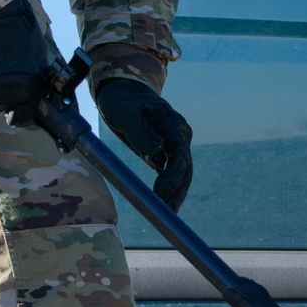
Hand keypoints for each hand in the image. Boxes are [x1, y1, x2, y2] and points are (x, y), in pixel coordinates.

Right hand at [0, 0, 50, 125]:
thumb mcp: (36, 53)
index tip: (24, 103)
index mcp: (21, 90)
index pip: (24, 114)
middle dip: (6, 95)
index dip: (25, 107)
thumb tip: (37, 87)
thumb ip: (34, 75)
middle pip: (0, 104)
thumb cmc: (18, 25)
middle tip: (6, 77)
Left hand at [96, 78, 192, 211]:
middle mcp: (179, 135)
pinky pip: (172, 173)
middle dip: (177, 191)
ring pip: (182, 173)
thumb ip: (141, 132)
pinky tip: (164, 205)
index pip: (179, 155)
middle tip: (165, 211)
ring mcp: (175, 144)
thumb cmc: (122, 102)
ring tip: (166, 212)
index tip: (160, 194)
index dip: (172, 176)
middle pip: (185, 167)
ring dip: (176, 194)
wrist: (121, 93)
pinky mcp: (166, 151)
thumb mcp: (126, 114)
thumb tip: (157, 150)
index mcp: (173, 124)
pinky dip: (170, 189)